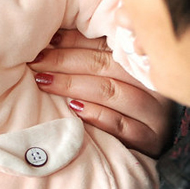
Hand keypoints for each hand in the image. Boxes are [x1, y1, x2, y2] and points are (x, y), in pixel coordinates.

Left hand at [30, 29, 173, 157]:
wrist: (142, 151)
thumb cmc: (118, 108)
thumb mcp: (107, 78)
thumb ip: (87, 57)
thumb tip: (52, 38)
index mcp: (140, 64)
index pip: (103, 45)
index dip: (72, 41)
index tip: (45, 40)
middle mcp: (150, 85)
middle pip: (104, 65)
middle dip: (64, 61)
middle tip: (36, 62)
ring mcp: (153, 113)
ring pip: (111, 92)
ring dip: (73, 85)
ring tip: (44, 82)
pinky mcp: (150, 140)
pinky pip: (122, 125)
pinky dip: (97, 115)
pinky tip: (74, 108)